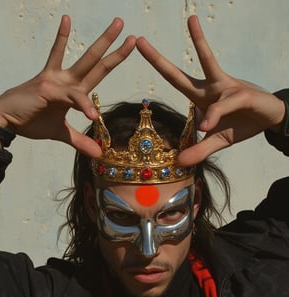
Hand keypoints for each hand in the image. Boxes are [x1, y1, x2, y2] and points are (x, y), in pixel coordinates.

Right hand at [0, 15, 135, 155]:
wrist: (8, 120)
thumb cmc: (31, 121)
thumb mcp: (61, 133)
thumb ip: (79, 140)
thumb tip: (98, 154)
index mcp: (72, 88)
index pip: (96, 71)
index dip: (112, 58)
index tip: (127, 45)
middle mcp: (66, 79)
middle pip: (94, 60)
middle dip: (110, 43)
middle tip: (125, 24)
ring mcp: (58, 80)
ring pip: (86, 62)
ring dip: (103, 45)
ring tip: (119, 29)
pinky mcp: (48, 88)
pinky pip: (69, 93)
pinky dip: (81, 100)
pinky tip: (68, 25)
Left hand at [136, 15, 285, 164]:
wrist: (269, 119)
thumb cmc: (241, 124)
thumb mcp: (217, 142)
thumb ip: (199, 151)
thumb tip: (179, 163)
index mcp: (201, 98)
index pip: (175, 83)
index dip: (158, 73)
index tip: (141, 67)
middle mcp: (209, 88)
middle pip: (178, 74)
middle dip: (158, 59)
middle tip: (140, 41)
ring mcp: (225, 87)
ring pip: (208, 63)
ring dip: (200, 41)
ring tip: (191, 21)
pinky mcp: (241, 94)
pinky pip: (223, 105)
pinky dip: (213, 116)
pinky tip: (206, 126)